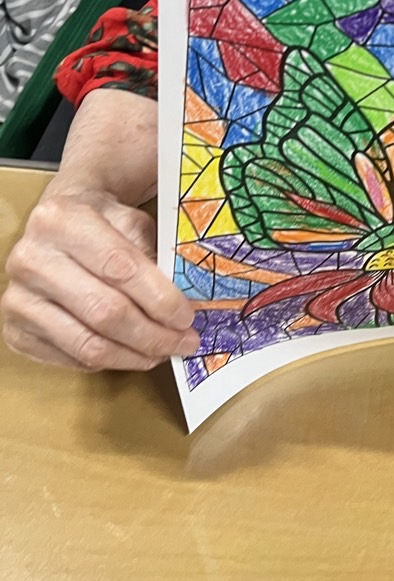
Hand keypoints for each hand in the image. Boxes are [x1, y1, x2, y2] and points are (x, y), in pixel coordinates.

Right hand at [2, 186, 199, 370]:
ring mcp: (17, 297)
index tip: (187, 317)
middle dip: (153, 335)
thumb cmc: (104, 220)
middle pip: (104, 312)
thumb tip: (190, 303)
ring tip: (165, 352)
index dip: (159, 298)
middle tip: (185, 342)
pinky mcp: (14, 329)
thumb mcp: (135, 221)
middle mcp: (30, 258)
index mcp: (61, 219)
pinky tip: (133, 353)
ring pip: (88, 344)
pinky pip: (70, 358)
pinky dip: (109, 361)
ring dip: (135, 355)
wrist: (59, 221)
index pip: (120, 268)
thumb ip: (157, 256)